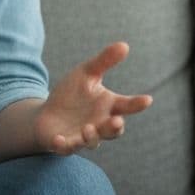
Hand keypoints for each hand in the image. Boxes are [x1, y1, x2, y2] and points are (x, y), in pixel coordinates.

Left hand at [35, 41, 153, 153]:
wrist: (47, 114)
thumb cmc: (71, 94)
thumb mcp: (86, 73)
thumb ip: (105, 61)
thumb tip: (125, 45)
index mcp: (108, 106)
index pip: (127, 106)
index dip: (137, 104)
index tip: (147, 99)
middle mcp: (100, 124)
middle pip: (113, 130)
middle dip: (115, 127)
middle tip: (117, 121)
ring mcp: (83, 137)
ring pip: (93, 142)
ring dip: (92, 137)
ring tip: (88, 128)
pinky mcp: (65, 144)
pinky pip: (67, 148)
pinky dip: (64, 145)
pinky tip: (59, 139)